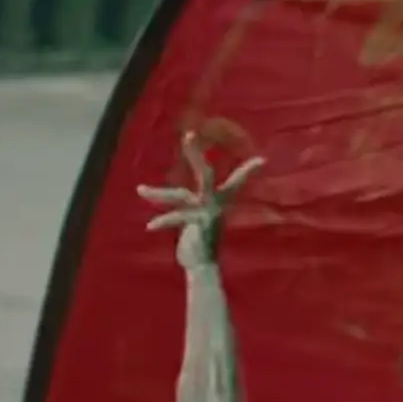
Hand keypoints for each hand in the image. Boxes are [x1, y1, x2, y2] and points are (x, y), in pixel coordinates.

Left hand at [139, 129, 262, 265]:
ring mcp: (207, 213)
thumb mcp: (197, 220)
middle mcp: (215, 203)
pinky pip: (178, 218)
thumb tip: (178, 198)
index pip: (235, 181)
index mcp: (218, 201)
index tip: (262, 161)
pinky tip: (150, 227)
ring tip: (139, 190)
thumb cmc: (199, 243)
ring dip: (157, 193)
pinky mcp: (198, 224)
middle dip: (195, 154)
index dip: (247, 171)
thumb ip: (191, 207)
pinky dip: (163, 221)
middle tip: (188, 135)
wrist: (202, 266)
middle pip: (204, 173)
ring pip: (179, 196)